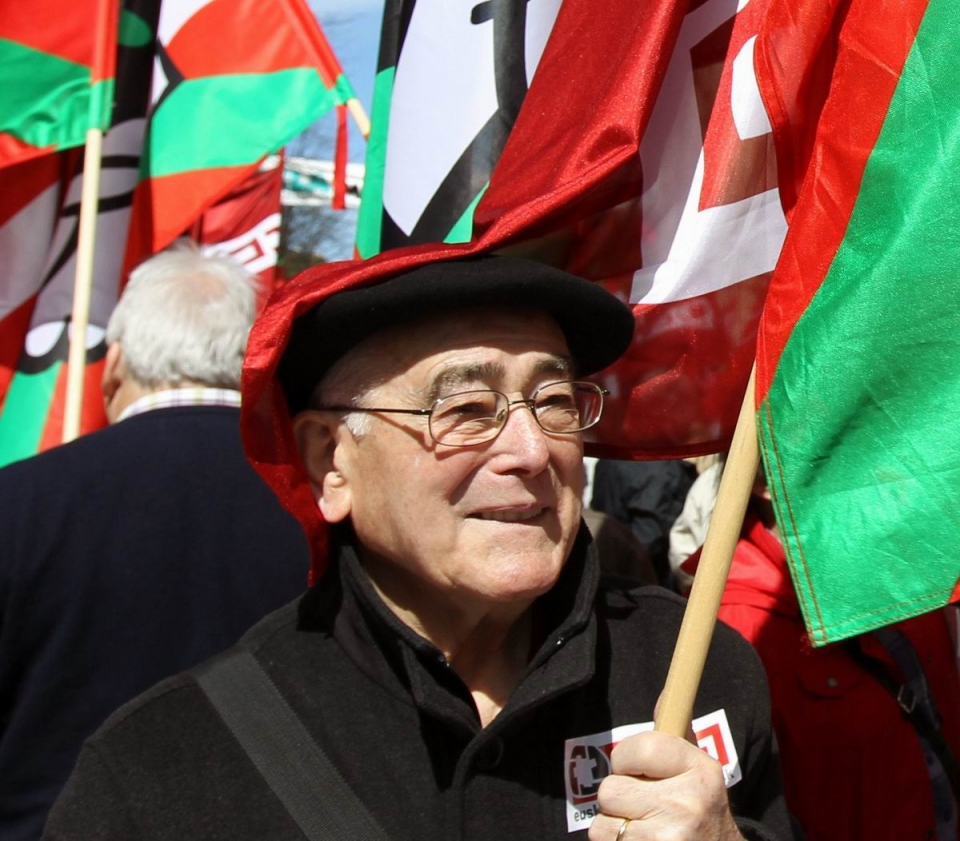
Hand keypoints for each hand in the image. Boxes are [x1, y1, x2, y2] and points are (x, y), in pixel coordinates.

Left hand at [587, 730, 742, 840]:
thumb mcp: (698, 771)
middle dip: (619, 799)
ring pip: (603, 822)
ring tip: (644, 829)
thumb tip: (667, 692)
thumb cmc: (700, 812)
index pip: (640, 747)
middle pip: (611, 789)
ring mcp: (670, 836)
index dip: (626, 759)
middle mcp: (687, 803)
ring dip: (615, 827)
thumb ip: (677, 734)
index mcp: (700, 770)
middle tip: (644, 808)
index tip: (636, 770)